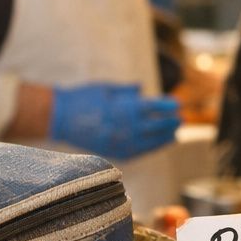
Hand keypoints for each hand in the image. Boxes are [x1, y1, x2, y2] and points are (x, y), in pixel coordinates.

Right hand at [49, 83, 179, 159]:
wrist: (59, 117)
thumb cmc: (82, 98)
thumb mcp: (106, 88)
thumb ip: (126, 91)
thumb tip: (143, 89)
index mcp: (125, 108)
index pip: (154, 108)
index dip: (167, 106)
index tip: (177, 104)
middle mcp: (126, 127)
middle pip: (157, 126)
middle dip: (170, 122)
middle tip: (181, 119)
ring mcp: (120, 142)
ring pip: (150, 143)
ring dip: (164, 138)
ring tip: (174, 134)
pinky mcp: (113, 152)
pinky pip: (138, 152)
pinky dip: (150, 148)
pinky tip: (157, 145)